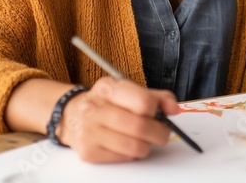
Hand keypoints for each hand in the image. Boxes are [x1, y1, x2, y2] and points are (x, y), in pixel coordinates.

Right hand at [59, 77, 179, 162]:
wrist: (71, 116)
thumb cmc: (107, 103)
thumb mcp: (128, 91)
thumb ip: (156, 97)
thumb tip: (174, 109)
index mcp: (107, 88)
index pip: (143, 101)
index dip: (156, 111)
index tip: (158, 114)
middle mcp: (95, 108)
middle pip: (140, 126)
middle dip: (160, 133)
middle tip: (162, 133)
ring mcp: (89, 131)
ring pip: (134, 146)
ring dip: (147, 146)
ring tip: (144, 140)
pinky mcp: (88, 152)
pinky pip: (123, 158)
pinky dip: (132, 154)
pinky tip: (126, 145)